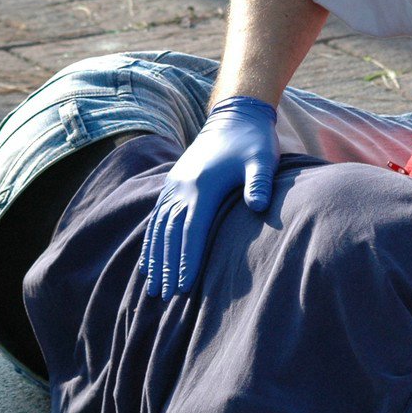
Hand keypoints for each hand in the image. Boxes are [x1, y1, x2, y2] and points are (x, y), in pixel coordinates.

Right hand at [139, 95, 278, 297]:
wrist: (235, 115)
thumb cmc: (254, 142)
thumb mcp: (263, 159)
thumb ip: (260, 183)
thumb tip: (259, 206)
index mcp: (203, 186)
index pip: (192, 230)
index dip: (186, 259)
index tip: (183, 286)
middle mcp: (183, 187)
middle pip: (171, 234)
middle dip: (167, 267)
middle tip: (164, 297)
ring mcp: (175, 185)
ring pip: (159, 227)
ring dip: (155, 258)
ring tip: (153, 287)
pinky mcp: (174, 183)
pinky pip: (158, 217)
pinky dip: (151, 240)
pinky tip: (148, 261)